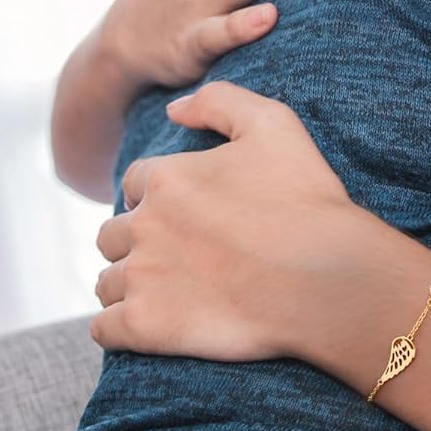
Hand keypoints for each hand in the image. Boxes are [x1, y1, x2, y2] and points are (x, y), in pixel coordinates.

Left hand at [92, 82, 383, 364]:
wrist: (325, 279)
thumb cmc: (305, 202)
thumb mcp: (274, 125)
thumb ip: (220, 101)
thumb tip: (174, 109)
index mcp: (166, 178)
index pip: (135, 184)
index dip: (158, 197)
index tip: (187, 215)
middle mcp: (144, 225)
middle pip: (113, 234)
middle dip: (138, 241)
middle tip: (178, 256)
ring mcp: (142, 278)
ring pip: (107, 282)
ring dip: (128, 285)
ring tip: (167, 293)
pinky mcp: (146, 326)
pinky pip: (105, 329)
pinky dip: (118, 327)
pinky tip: (147, 324)